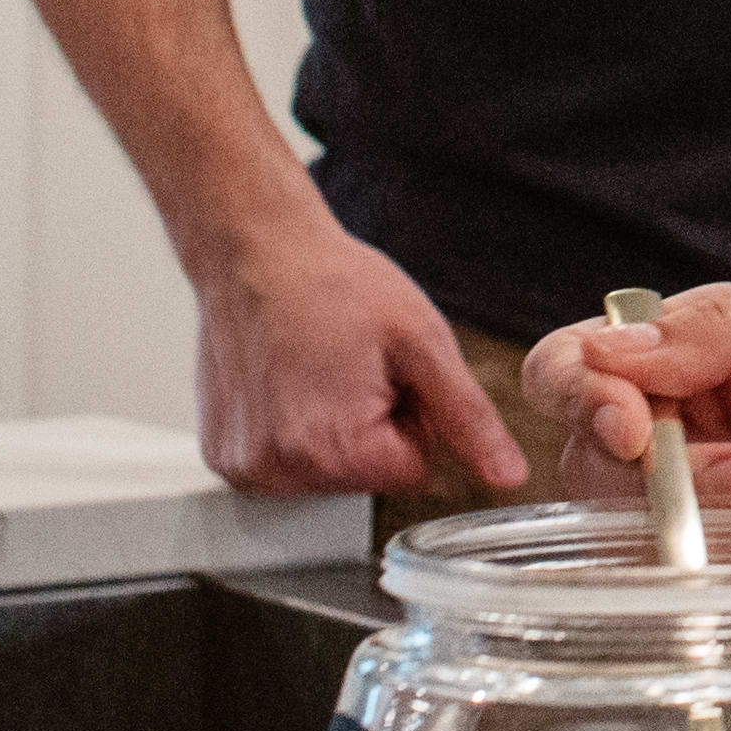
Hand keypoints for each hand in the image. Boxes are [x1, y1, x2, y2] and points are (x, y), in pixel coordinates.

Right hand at [192, 219, 526, 500]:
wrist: (257, 253)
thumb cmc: (336, 285)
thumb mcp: (423, 344)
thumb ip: (469, 419)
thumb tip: (507, 476)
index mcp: (331, 451)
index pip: (415, 469)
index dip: (414, 415)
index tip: (388, 371)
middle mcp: (277, 473)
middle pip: (370, 474)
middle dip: (376, 423)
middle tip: (353, 364)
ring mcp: (243, 468)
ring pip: (331, 471)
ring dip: (337, 427)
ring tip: (321, 368)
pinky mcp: (223, 457)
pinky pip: (288, 462)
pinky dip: (298, 429)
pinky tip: (289, 381)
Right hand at [523, 281, 730, 570]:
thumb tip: (615, 347)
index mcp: (705, 344)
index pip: (580, 361)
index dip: (580, 393)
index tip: (631, 425)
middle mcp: (693, 420)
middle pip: (587, 453)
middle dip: (648, 469)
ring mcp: (714, 501)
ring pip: (626, 525)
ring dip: (693, 519)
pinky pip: (686, 583)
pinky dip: (724, 566)